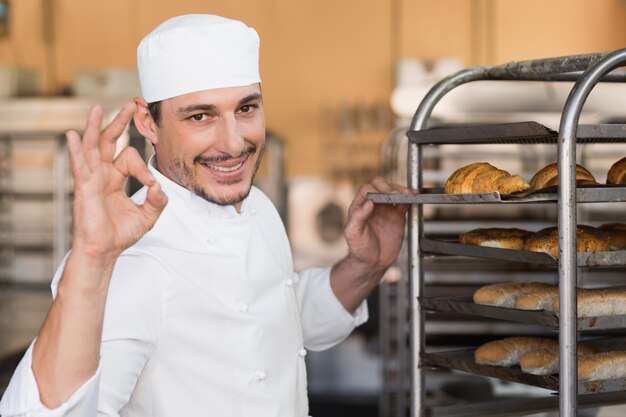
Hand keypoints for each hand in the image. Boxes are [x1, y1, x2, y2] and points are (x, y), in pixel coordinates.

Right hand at [66, 102, 167, 265]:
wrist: (105, 250)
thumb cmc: (120, 234)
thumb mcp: (148, 215)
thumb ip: (157, 200)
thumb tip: (160, 186)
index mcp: (115, 178)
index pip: (130, 158)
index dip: (144, 168)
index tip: (152, 186)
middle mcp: (102, 174)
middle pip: (109, 141)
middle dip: (119, 122)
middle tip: (130, 105)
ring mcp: (91, 179)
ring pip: (93, 147)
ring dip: (96, 126)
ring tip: (98, 108)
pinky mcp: (84, 187)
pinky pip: (79, 165)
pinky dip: (76, 149)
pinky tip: (72, 135)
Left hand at [343, 176, 407, 270]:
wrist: (373, 262)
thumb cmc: (359, 249)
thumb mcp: (353, 233)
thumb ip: (358, 217)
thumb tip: (368, 203)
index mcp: (359, 206)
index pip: (367, 189)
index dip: (376, 190)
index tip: (383, 197)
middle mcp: (373, 205)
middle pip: (381, 186)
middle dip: (390, 188)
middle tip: (397, 195)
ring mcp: (386, 209)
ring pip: (394, 192)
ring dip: (401, 190)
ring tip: (409, 194)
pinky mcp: (397, 216)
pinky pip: (404, 203)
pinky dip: (410, 199)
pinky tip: (414, 197)